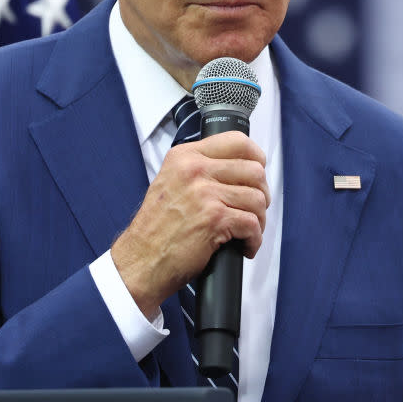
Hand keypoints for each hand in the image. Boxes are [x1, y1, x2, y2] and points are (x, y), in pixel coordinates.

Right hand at [110, 130, 269, 318]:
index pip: (237, 141)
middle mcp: (194, 170)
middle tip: (254, 209)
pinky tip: (244, 246)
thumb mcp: (170, 182)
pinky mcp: (214, 219)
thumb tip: (236, 169)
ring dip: (259, 220)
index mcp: (185, 156)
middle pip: (254, 170)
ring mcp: (204, 194)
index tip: (259, 172)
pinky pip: (252, 224)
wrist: (141, 260)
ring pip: (257, 198)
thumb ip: (198, 169)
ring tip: (248, 231)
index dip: (256, 157)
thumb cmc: (156, 229)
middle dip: (262, 193)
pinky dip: (254, 240)